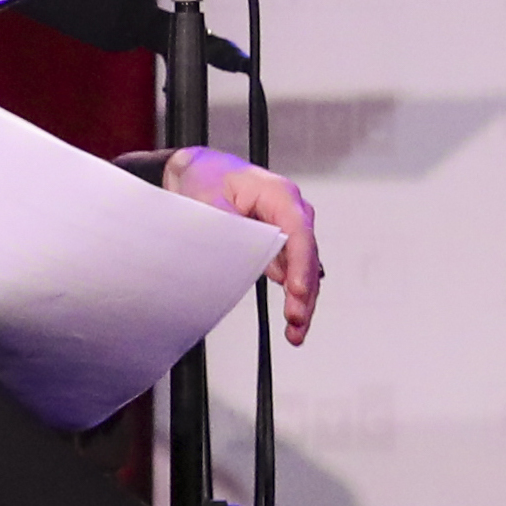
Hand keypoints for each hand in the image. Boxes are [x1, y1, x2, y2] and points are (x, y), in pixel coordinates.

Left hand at [163, 147, 324, 343]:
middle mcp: (292, 211)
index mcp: (278, 194)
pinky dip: (295, 296)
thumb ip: (232, 227)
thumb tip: (251, 255)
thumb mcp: (209, 199)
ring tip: (296, 332)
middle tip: (296, 321)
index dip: (299, 263)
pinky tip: (294, 320)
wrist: (199, 172)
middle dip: (305, 291)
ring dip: (303, 300)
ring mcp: (290, 229)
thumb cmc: (206, 179)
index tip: (296, 291)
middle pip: (307, 254)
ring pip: (304, 268)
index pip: (298, 230)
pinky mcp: (282, 245)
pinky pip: (293, 272)